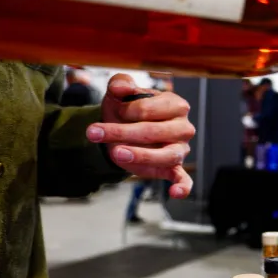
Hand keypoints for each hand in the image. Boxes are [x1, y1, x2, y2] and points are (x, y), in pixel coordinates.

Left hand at [87, 74, 195, 198]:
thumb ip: (120, 83)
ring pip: (166, 155)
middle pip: (154, 132)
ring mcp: (181, 149)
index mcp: (175, 104)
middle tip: (94, 132)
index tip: (114, 111)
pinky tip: (175, 194)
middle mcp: (183, 127)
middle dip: (121, 132)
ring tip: (115, 153)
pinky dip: (181, 187)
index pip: (149, 109)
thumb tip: (120, 87)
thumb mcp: (120, 91)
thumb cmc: (126, 108)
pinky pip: (183, 180)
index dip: (126, 110)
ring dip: (140, 155)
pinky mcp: (174, 168)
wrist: (123, 129)